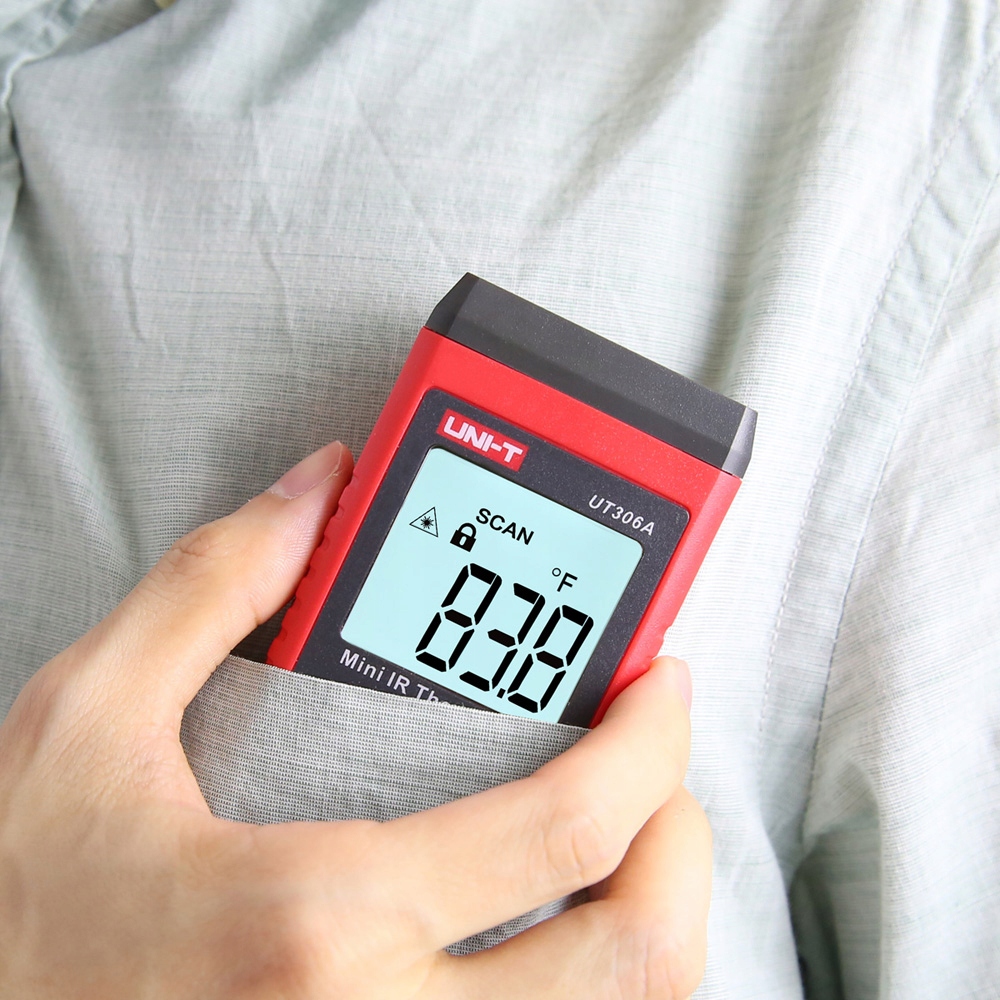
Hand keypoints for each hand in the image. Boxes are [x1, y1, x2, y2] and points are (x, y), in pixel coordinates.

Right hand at [0, 441, 709, 998]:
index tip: (662, 687)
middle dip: (683, 849)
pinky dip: (584, 992)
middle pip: (632, 964)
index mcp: (316, 919)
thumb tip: (315, 489)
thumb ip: (208, 588)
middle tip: (662, 777)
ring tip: (627, 846)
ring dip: (650, 928)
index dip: (651, 746)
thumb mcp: (85, 722)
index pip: (563, 830)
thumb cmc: (21, 905)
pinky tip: (549, 929)